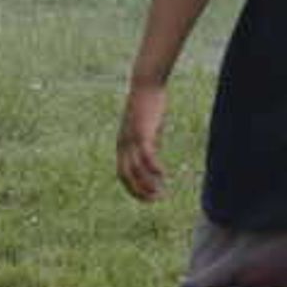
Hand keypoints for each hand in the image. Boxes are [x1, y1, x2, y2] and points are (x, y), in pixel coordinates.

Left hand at [119, 83, 169, 201]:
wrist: (145, 85)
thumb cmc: (147, 107)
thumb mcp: (147, 128)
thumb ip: (148, 142)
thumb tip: (153, 153)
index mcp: (123, 145)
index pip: (122, 174)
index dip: (132, 189)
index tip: (147, 198)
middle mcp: (123, 144)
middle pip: (125, 175)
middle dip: (138, 191)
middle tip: (155, 200)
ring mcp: (131, 138)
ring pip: (136, 168)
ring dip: (148, 184)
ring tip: (161, 193)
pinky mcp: (142, 131)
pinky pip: (146, 154)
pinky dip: (153, 167)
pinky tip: (164, 175)